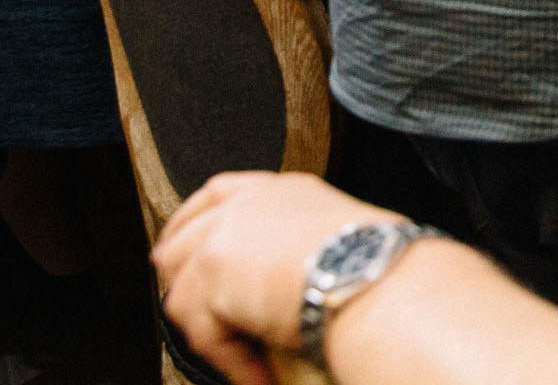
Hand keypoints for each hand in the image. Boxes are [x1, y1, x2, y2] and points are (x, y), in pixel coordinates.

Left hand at [155, 172, 403, 384]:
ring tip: (243, 358)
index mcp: (280, 190)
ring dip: (211, 332)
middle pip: (180, 242)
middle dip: (184, 283)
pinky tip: (258, 373)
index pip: (217, 195)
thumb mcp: (338, 232)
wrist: (372, 277)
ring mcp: (222, 235)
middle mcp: (247, 205)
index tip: (186, 252)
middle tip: (202, 319)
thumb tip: (302, 277)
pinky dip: (228, 360)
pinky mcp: (211, 274)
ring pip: (182, 293)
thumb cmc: (376, 260)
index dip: (192, 225)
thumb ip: (302, 243)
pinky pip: (201, 332)